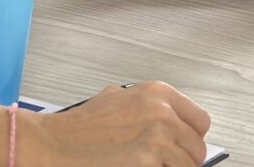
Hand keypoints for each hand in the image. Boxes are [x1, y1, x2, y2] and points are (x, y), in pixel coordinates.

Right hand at [35, 81, 210, 165]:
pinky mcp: (147, 160)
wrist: (53, 143)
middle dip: (183, 160)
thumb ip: (148, 106)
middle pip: (197, 147)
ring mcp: (157, 137)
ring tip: (148, 165)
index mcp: (158, 93)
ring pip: (188, 165)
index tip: (183, 149)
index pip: (200, 121)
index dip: (191, 139)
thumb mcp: (118, 98)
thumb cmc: (80, 127)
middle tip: (164, 164)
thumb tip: (171, 123)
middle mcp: (163, 111)